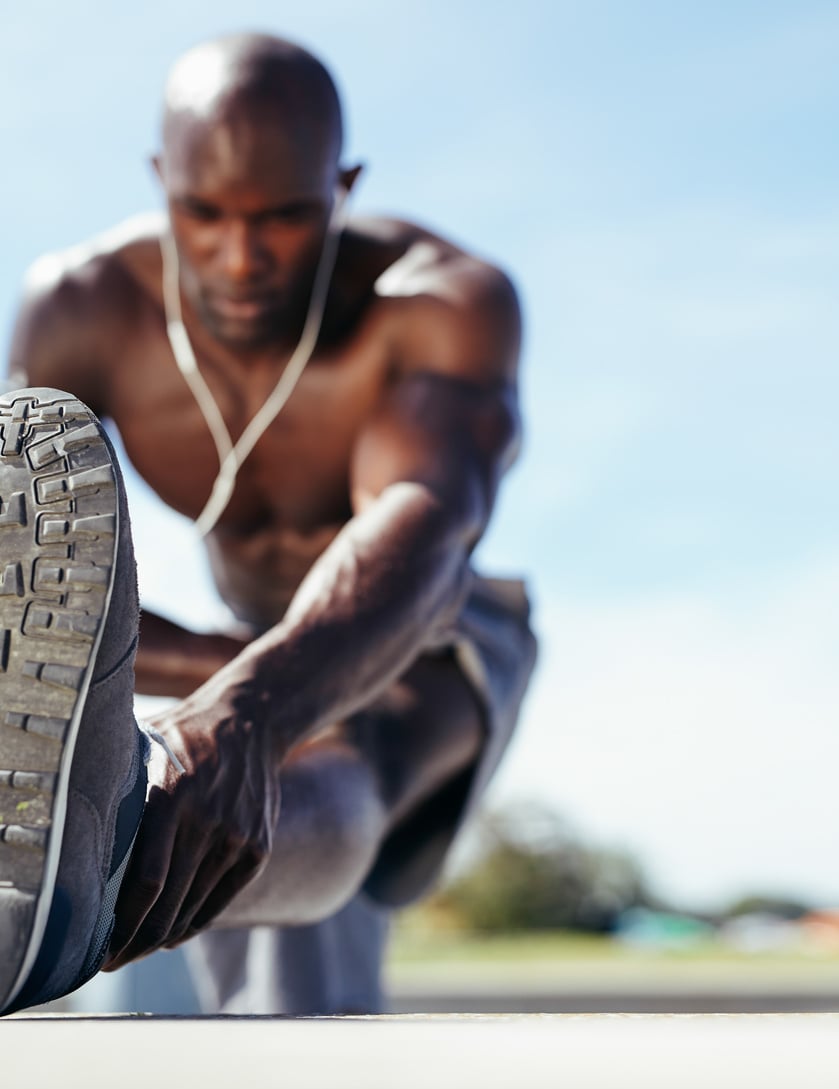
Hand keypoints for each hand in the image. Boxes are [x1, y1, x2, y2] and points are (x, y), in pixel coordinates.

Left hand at [104, 686, 280, 967]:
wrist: (249, 720)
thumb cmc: (180, 738)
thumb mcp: (143, 749)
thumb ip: (117, 788)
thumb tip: (71, 828)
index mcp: (171, 796)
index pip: (147, 882)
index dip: (122, 923)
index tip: (99, 945)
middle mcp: (207, 819)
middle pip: (169, 903)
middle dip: (136, 941)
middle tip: (113, 961)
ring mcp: (237, 834)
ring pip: (194, 906)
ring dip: (163, 937)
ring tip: (137, 950)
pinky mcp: (258, 844)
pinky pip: (221, 898)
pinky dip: (195, 922)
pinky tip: (173, 933)